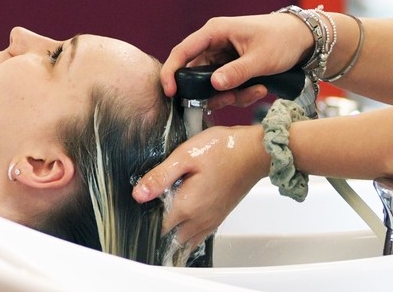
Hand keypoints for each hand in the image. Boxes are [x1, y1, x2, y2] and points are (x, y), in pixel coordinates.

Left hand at [131, 125, 269, 252]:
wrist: (255, 152)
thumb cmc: (224, 149)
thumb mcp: (185, 156)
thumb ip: (160, 176)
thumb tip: (138, 194)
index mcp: (187, 206)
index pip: (158, 229)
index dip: (144, 223)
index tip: (137, 215)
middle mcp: (199, 220)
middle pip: (170, 239)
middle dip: (157, 233)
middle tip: (146, 219)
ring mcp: (210, 221)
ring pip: (185, 241)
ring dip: (172, 236)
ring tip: (160, 223)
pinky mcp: (219, 217)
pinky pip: (198, 236)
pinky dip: (187, 235)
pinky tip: (181, 223)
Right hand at [160, 13, 315, 107]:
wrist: (304, 38)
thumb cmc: (282, 39)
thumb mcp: (261, 58)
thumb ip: (237, 72)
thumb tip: (214, 85)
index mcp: (215, 32)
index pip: (183, 51)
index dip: (172, 72)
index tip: (171, 93)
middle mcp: (214, 43)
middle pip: (196, 73)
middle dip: (212, 92)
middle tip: (231, 99)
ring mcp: (222, 56)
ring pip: (212, 84)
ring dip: (230, 95)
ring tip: (256, 91)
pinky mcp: (231, 67)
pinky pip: (226, 86)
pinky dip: (240, 93)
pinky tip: (260, 89)